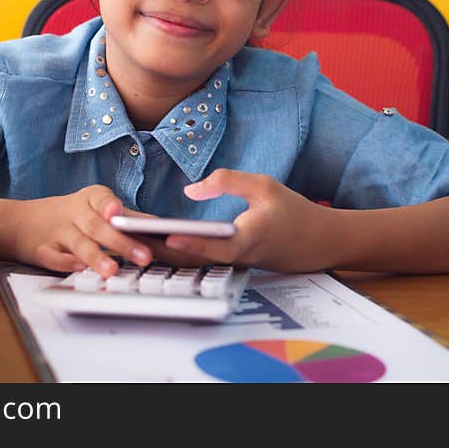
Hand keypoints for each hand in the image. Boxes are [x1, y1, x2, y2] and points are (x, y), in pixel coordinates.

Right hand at [9, 185, 153, 277]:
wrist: (21, 222)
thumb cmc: (70, 216)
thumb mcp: (97, 208)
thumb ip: (128, 218)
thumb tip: (161, 227)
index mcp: (90, 199)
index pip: (102, 200)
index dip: (111, 206)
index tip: (119, 213)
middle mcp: (74, 213)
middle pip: (97, 226)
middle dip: (121, 242)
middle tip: (144, 256)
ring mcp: (57, 232)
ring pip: (78, 243)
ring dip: (96, 257)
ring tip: (113, 270)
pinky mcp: (42, 250)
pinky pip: (54, 257)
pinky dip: (65, 263)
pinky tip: (78, 268)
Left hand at [142, 169, 334, 272]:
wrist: (319, 242)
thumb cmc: (293, 211)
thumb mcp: (263, 186)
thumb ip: (227, 182)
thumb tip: (191, 191)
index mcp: (245, 241)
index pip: (209, 244)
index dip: (185, 240)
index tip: (160, 234)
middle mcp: (236, 259)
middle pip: (192, 258)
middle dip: (160, 249)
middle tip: (129, 238)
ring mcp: (233, 265)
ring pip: (193, 263)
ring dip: (164, 253)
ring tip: (133, 238)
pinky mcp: (232, 266)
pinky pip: (201, 262)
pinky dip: (178, 254)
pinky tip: (156, 242)